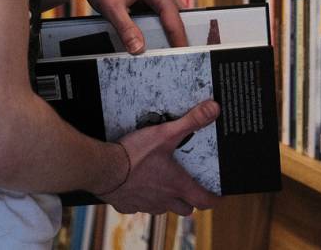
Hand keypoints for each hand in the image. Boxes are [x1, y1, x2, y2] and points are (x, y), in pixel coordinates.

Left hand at [71, 0, 186, 52]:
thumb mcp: (112, 7)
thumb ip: (126, 29)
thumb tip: (138, 49)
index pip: (175, 22)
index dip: (180, 43)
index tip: (184, 59)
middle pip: (178, 20)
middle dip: (178, 38)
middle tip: (176, 59)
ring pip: (170, 17)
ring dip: (168, 33)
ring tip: (165, 53)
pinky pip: (160, 15)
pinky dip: (158, 28)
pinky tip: (150, 41)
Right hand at [101, 100, 222, 215]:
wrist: (102, 168)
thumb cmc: (134, 154)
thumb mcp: (166, 133)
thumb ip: (191, 121)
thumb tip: (213, 109)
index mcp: (176, 185)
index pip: (203, 200)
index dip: (214, 199)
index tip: (217, 197)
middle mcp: (163, 199)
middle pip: (184, 209)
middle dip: (189, 201)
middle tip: (189, 189)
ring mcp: (145, 204)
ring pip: (162, 209)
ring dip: (166, 200)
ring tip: (163, 185)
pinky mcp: (127, 205)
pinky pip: (139, 207)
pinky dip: (142, 199)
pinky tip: (138, 186)